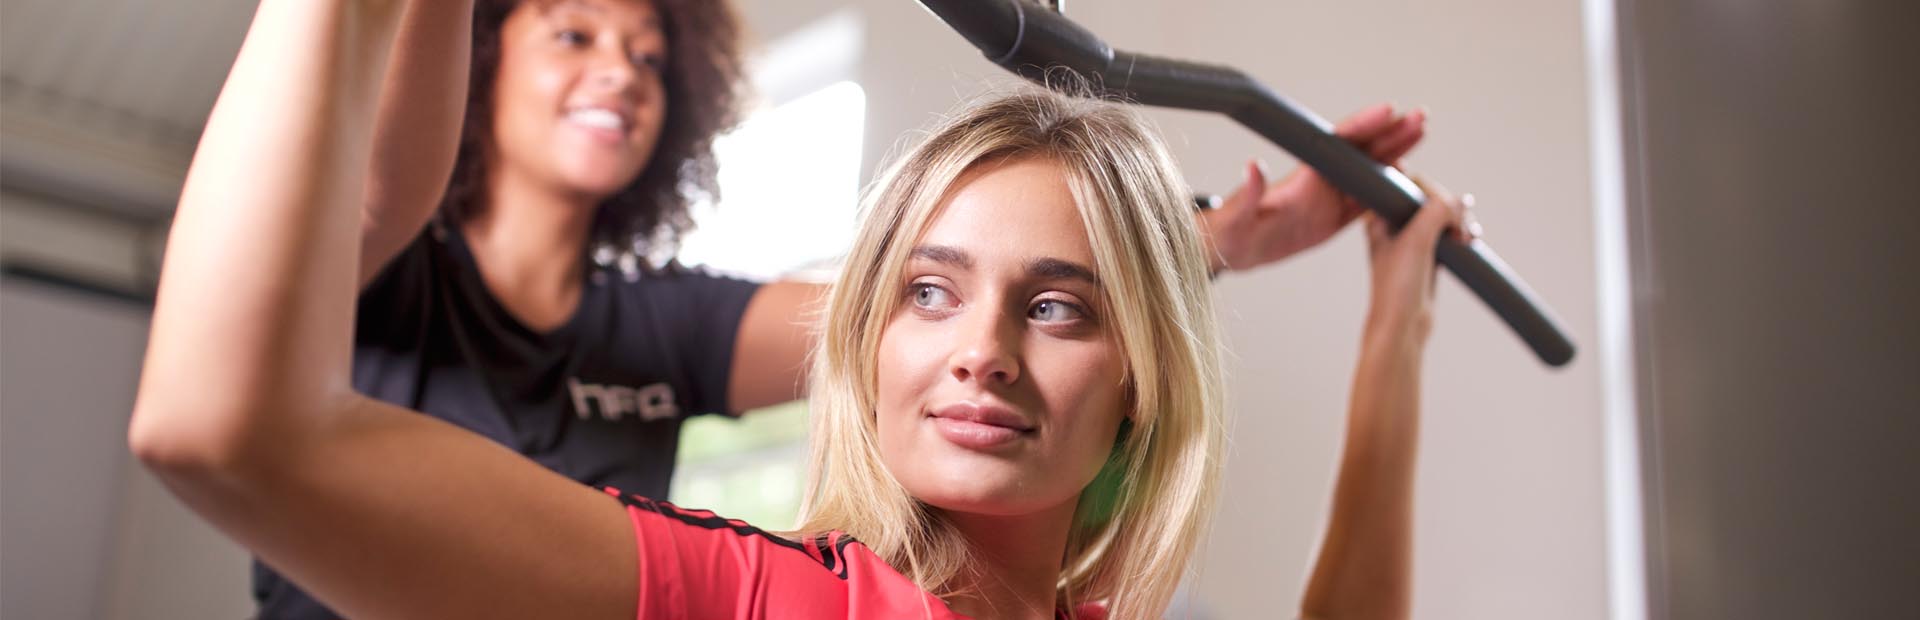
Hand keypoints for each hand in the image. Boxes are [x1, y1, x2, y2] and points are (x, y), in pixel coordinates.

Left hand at [1202, 104, 1426, 273]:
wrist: (1231, 250)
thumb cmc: (1231, 230)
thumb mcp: (1238, 213)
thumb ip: (1250, 192)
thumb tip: (1254, 166)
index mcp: (1303, 175)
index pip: (1338, 142)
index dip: (1364, 125)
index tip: (1389, 110)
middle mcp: (1319, 181)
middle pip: (1362, 152)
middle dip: (1391, 133)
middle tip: (1420, 117)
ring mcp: (1328, 199)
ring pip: (1370, 173)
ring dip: (1396, 155)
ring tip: (1420, 134)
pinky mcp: (1333, 219)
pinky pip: (1367, 203)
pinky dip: (1388, 192)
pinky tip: (1409, 183)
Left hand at [1362, 177, 1478, 348]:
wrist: (1402, 327)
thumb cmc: (1397, 287)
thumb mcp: (1416, 241)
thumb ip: (1436, 212)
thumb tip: (1462, 200)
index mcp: (1379, 216)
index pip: (1410, 183)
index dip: (1432, 190)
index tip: (1445, 211)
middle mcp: (1393, 225)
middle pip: (1430, 197)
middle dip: (1450, 207)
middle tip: (1459, 229)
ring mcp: (1411, 240)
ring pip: (1441, 216)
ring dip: (1459, 220)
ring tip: (1468, 236)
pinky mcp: (1427, 255)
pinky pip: (1448, 233)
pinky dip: (1461, 233)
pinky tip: (1470, 240)